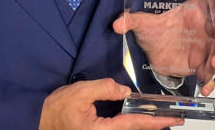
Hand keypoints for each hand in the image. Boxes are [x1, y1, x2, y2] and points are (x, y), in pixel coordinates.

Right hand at [39, 78, 183, 129]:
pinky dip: (133, 124)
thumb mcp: (80, 93)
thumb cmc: (58, 109)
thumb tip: (125, 90)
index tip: (173, 119)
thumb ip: (104, 89)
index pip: (135, 124)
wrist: (39, 122)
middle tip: (175, 118)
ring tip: (161, 118)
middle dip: (156, 125)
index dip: (156, 120)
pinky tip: (139, 118)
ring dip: (145, 125)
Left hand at [113, 0, 214, 95]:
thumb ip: (130, 21)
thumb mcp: (142, 24)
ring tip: (213, 63)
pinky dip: (210, 82)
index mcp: (194, 13)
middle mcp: (203, 30)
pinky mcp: (200, 66)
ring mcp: (204, 48)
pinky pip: (210, 75)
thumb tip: (116, 24)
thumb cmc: (154, 33)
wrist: (152, 52)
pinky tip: (205, 87)